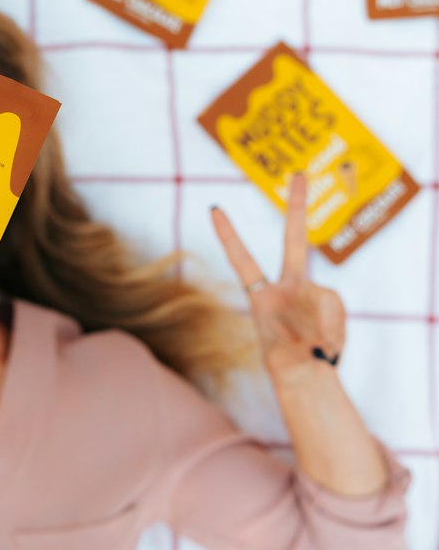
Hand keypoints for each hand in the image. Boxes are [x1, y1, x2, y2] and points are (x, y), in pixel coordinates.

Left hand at [210, 171, 344, 384]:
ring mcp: (311, 292)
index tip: (213, 209)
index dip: (229, 236)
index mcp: (264, 297)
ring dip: (324, 330)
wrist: (306, 376)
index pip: (242, 261)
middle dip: (297, 206)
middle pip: (294, 241)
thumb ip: (303, 347)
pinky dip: (333, 333)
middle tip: (300, 173)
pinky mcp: (330, 301)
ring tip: (316, 352)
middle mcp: (288, 287)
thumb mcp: (287, 360)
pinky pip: (335, 311)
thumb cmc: (288, 366)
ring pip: (326, 301)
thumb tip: (325, 343)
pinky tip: (327, 347)